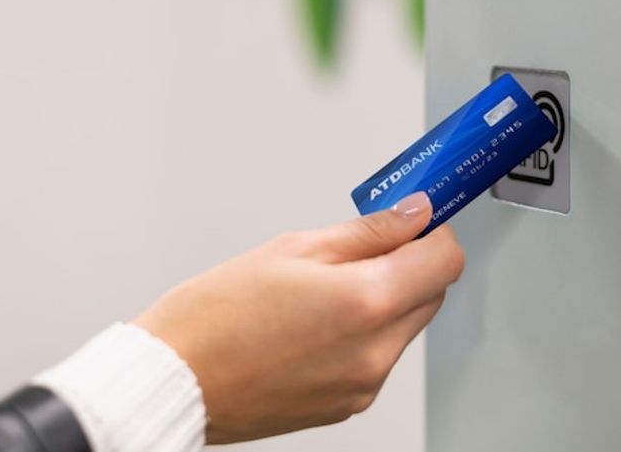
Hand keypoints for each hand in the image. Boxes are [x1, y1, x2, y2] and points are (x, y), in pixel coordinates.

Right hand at [133, 192, 463, 443]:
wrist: (174, 380)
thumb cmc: (215, 315)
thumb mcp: (295, 249)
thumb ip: (368, 232)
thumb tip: (413, 215)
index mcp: (365, 303)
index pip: (445, 261)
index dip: (433, 233)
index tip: (415, 221)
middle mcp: (374, 352)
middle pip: (431, 293)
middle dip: (410, 264)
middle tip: (365, 246)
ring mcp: (363, 385)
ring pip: (406, 326)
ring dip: (386, 299)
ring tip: (326, 287)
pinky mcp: (348, 404)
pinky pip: (378, 356)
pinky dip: (365, 332)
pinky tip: (318, 321)